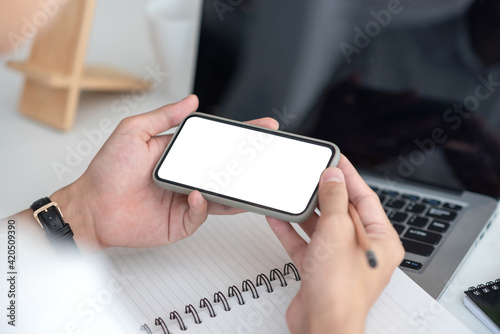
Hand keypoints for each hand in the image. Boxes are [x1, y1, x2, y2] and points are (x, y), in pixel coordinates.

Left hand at [51, 95, 278, 249]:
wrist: (92, 207)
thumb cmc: (108, 170)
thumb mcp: (134, 131)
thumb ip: (164, 116)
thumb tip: (190, 101)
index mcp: (179, 155)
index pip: (217, 143)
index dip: (240, 135)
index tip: (261, 128)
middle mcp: (186, 176)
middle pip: (225, 170)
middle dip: (247, 164)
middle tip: (261, 156)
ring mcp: (186, 199)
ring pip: (221, 195)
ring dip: (235, 189)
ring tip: (246, 181)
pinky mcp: (181, 221)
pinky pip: (201, 213)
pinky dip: (202, 205)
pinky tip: (195, 195)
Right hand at [266, 155, 403, 332]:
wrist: (321, 326)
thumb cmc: (340, 291)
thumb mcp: (338, 231)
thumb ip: (335, 200)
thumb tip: (333, 177)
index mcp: (380, 239)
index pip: (365, 197)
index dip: (349, 176)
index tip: (336, 159)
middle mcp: (362, 249)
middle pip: (343, 211)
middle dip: (325, 193)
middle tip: (311, 174)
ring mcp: (340, 260)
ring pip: (322, 227)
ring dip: (306, 213)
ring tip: (293, 194)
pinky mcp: (319, 270)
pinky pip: (306, 243)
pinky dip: (293, 232)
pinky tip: (279, 219)